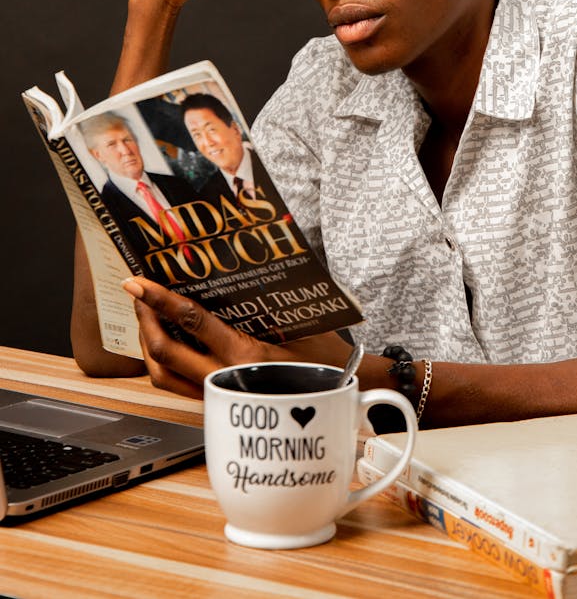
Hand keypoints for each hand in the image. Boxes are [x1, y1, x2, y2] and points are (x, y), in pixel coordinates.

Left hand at [122, 277, 350, 398]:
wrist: (338, 397)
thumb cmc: (322, 358)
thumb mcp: (296, 321)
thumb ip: (260, 303)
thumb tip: (228, 272)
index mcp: (244, 354)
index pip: (190, 321)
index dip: (158, 299)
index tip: (137, 283)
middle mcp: (224, 378)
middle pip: (163, 351)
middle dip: (143, 320)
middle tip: (137, 296)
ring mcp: (217, 396)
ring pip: (162, 375)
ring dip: (147, 344)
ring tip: (146, 318)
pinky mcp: (217, 405)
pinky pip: (177, 386)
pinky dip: (163, 362)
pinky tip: (166, 344)